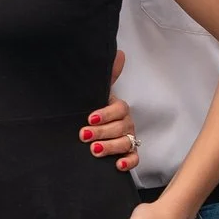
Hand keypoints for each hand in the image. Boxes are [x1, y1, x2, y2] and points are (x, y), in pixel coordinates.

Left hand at [79, 50, 140, 173]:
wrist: (90, 132)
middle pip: (121, 127)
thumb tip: (120, 53)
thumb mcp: (98, 94)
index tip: (89, 118)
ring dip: (111, 147)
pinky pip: (135, 159)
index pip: (119, 109)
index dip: (105, 114)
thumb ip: (108, 76)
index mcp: (118, 109)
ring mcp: (128, 139)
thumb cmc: (95, 111)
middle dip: (102, 131)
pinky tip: (118, 165)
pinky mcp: (128, 155)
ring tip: (94, 150)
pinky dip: (128, 162)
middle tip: (84, 135)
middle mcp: (126, 124)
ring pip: (126, 143)